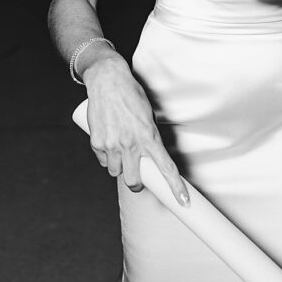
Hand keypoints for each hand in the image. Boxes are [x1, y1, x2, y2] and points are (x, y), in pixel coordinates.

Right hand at [83, 56, 188, 206]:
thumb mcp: (148, 114)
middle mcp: (131, 143)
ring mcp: (112, 145)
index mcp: (149, 136)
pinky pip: (103, 160)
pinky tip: (109, 140)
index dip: (175, 187)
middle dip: (136, 184)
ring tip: (120, 148)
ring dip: (119, 166)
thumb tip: (149, 155)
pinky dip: (106, 156)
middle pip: (134, 181)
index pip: (166, 167)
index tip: (184, 201)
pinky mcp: (97, 142)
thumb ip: (149, 136)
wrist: (108, 79)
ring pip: (116, 172)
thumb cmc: (131, 94)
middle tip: (138, 179)